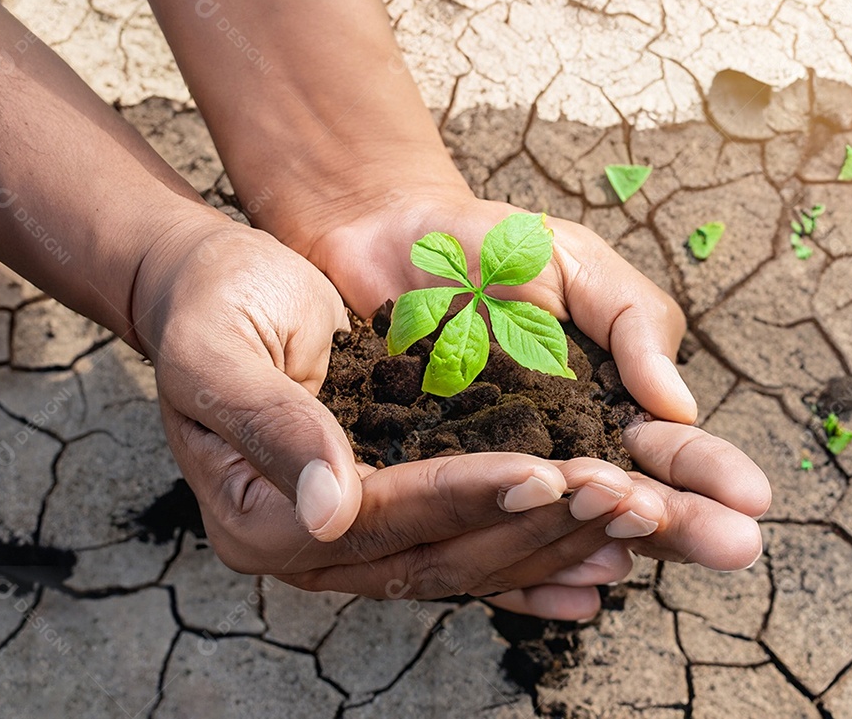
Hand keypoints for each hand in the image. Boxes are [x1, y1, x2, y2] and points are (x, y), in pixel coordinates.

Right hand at [129, 213, 667, 618]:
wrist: (228, 285)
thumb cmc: (217, 304)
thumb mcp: (220, 351)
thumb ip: (271, 426)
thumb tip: (332, 510)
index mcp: (260, 517)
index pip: (382, 516)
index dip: (465, 496)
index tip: (547, 472)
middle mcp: (314, 545)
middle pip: (440, 556)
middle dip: (536, 529)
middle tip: (623, 504)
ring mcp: (358, 537)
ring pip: (468, 560)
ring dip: (554, 543)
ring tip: (634, 526)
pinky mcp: (396, 510)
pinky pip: (472, 546)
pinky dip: (535, 556)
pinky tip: (597, 567)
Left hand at [283, 181, 771, 576]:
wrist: (391, 235)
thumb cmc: (497, 245)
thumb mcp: (582, 265)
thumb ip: (633, 325)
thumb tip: (678, 406)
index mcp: (610, 401)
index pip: (670, 447)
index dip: (710, 471)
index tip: (753, 497)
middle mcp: (563, 450)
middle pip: (628, 500)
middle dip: (682, 524)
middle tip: (736, 549)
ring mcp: (499, 470)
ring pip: (556, 524)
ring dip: (602, 543)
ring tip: (639, 560)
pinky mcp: (435, 478)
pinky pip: (475, 522)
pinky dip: (513, 558)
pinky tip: (556, 587)